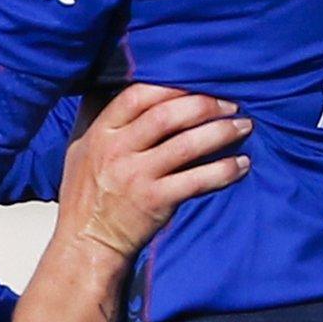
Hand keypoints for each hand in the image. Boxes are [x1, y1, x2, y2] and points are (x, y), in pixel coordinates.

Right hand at [56, 84, 252, 260]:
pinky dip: (223, 170)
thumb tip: (110, 80)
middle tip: (231, 103)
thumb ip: (94, 115)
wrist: (86, 241)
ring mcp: (136, 177)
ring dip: (221, 132)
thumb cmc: (85, 193)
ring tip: (243, 125)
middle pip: (167, 116)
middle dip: (204, 104)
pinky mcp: (156, 201)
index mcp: (100, 133)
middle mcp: (117, 151)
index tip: (198, 81)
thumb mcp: (79, 148)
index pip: (137, 96)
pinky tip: (241, 164)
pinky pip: (197, 181)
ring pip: (186, 145)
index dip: (171, 85)